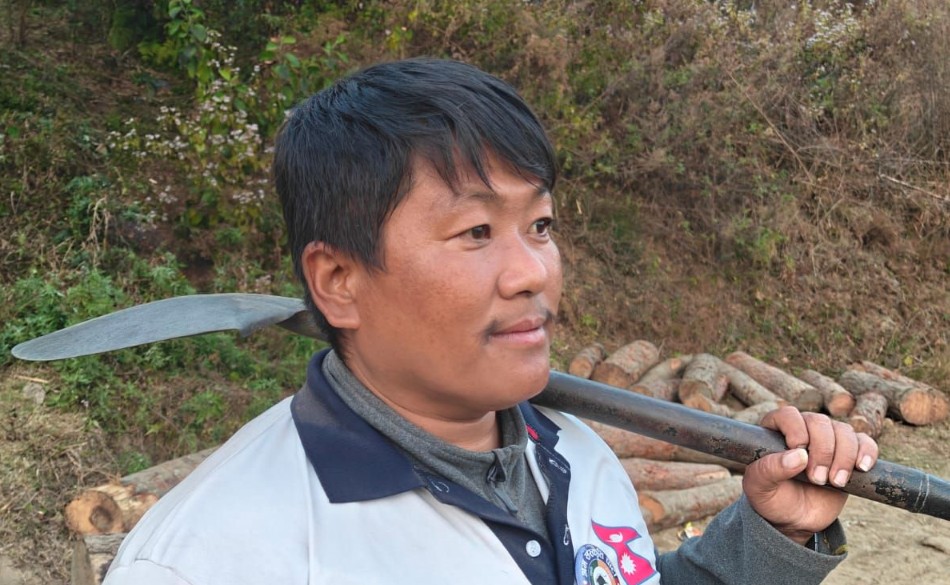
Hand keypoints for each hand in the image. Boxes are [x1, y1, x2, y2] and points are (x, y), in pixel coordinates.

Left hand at [741, 406, 878, 544]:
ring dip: (844, 457)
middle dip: (823, 451)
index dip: (796, 429)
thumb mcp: (759, 488)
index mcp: (775, 431)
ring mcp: (828, 440)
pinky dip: (867, 452)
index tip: (800, 451)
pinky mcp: (849, 453)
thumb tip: (799, 456)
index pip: (788, 415)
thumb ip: (770, 470)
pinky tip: (862, 468)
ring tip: (835, 482)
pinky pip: (865, 442)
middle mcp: (803, 429)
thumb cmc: (771, 499)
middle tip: (817, 479)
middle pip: (820, 422)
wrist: (795, 519)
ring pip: (844, 431)